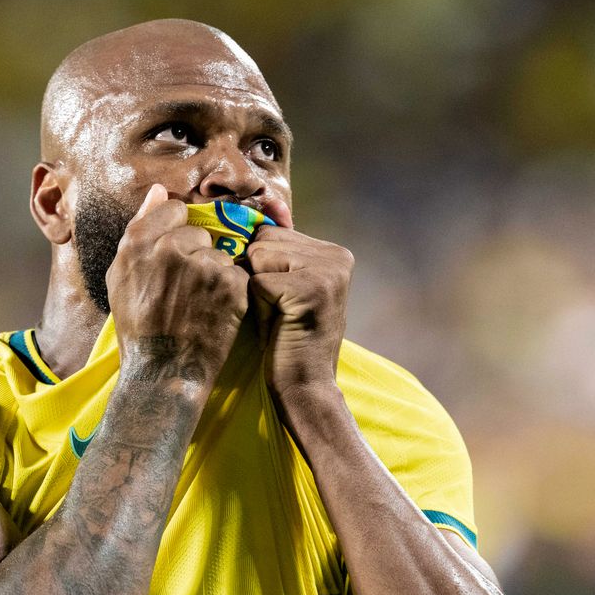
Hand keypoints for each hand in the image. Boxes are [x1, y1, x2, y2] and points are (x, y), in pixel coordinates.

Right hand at [107, 184, 250, 391]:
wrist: (162, 372)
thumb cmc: (138, 328)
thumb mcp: (121, 277)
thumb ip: (139, 229)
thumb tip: (158, 191)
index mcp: (140, 242)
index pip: (175, 210)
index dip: (178, 233)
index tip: (176, 259)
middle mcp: (172, 248)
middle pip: (199, 234)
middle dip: (197, 256)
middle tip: (186, 291)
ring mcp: (204, 265)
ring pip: (220, 254)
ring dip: (215, 275)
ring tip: (200, 305)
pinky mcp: (231, 284)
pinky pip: (237, 274)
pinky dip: (232, 292)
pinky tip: (216, 313)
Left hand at [246, 226, 354, 399]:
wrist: (305, 387)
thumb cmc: (286, 339)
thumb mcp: (283, 286)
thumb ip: (277, 250)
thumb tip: (259, 208)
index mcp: (334, 252)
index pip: (271, 232)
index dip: (261, 267)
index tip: (282, 298)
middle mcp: (337, 256)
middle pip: (262, 240)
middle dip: (258, 276)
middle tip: (281, 310)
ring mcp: (328, 270)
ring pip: (258, 255)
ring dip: (257, 290)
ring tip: (281, 316)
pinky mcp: (311, 287)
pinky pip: (257, 280)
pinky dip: (258, 305)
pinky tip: (280, 324)